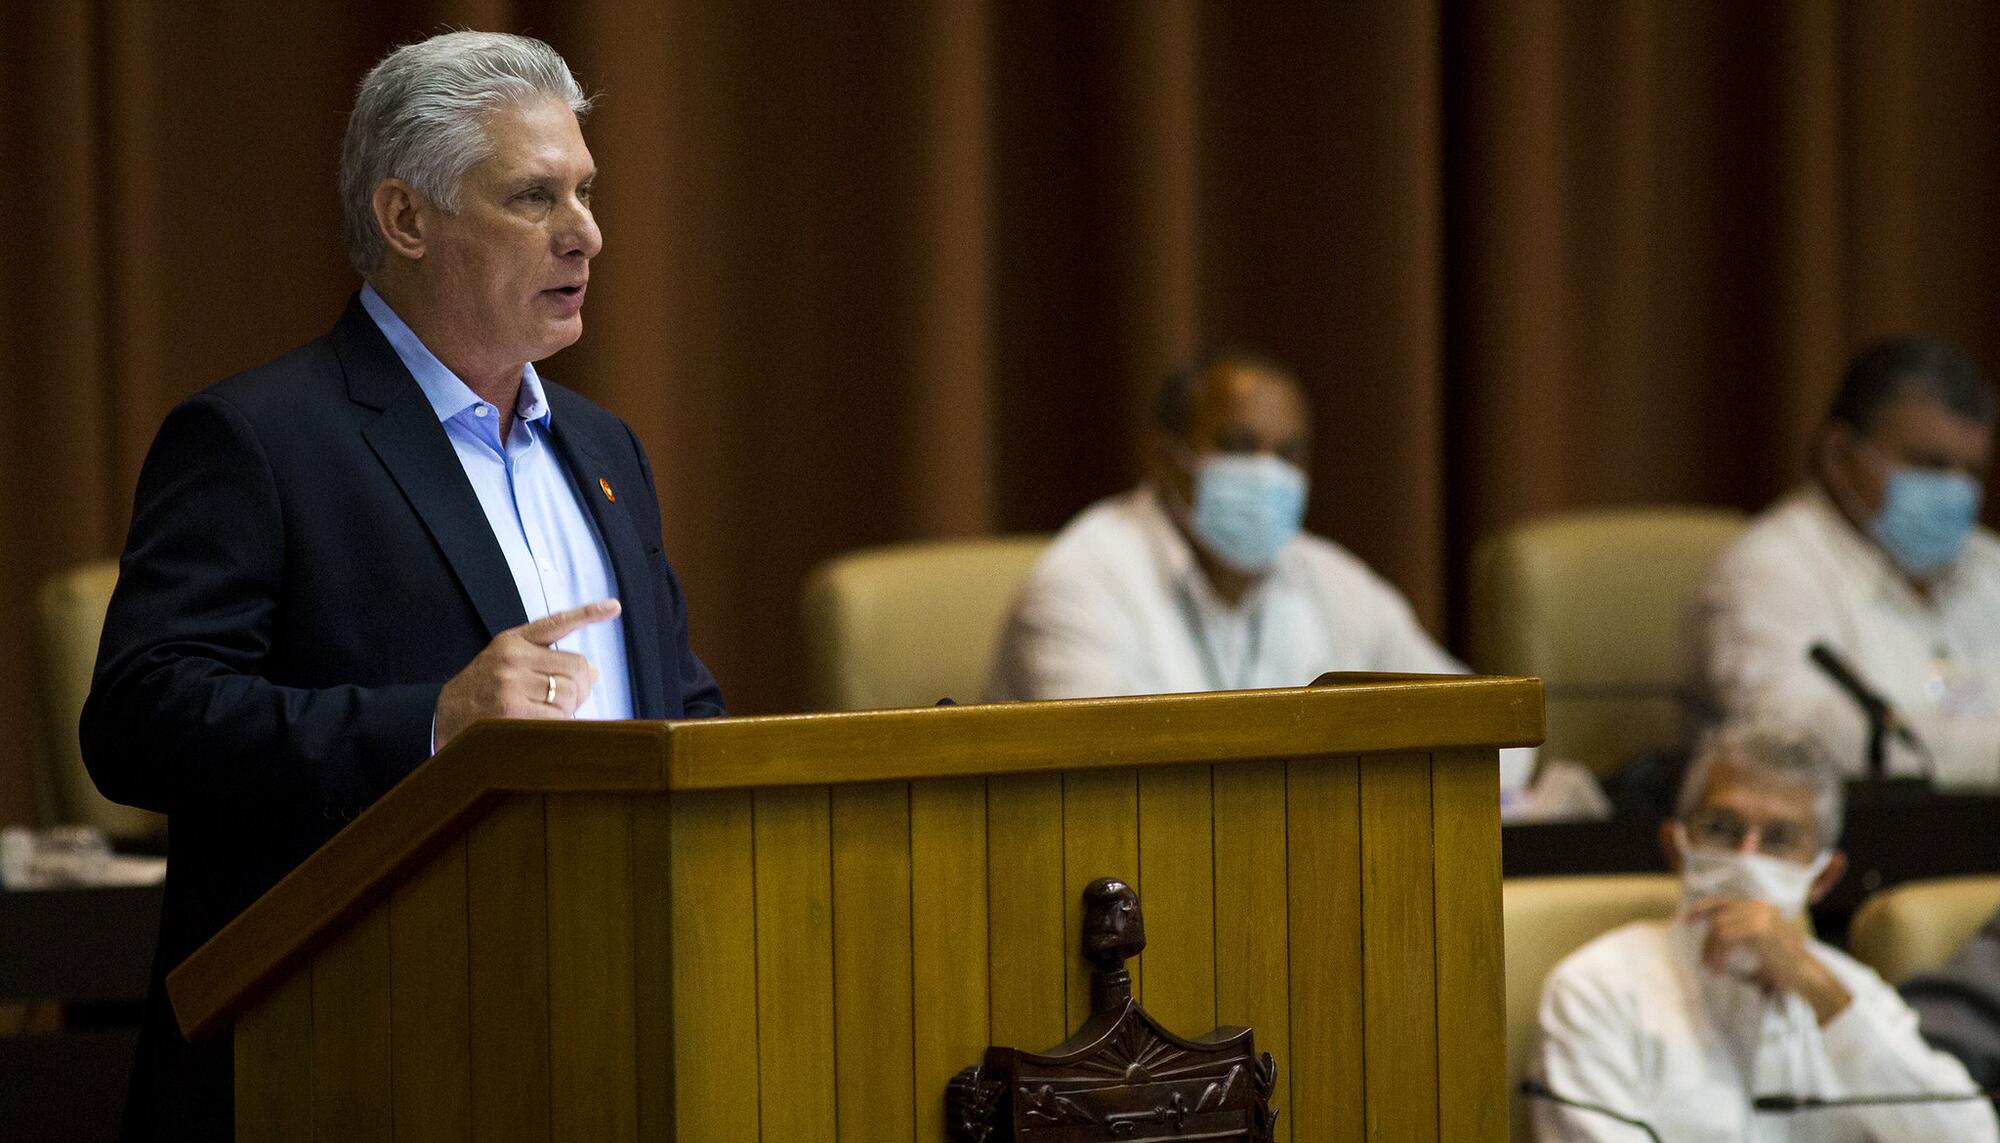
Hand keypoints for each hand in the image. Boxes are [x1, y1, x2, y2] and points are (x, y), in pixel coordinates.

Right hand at [434, 599, 621, 747]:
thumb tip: (593, 672)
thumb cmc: (483, 690)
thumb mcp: (507, 661)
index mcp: (513, 640)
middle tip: (569, 698)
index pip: (557, 623)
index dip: (589, 614)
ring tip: (548, 712)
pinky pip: (557, 718)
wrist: (443, 717)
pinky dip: (559, 724)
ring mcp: (511, 685)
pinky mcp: (512, 713)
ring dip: (568, 707)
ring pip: (570, 693)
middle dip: (580, 686)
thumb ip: (547, 660)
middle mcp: (513, 658)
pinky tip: (542, 724)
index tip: (615, 607)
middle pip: (576, 668)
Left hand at [1686, 896, 1851, 1022]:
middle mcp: (1761, 907)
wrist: (1811, 977)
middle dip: (1707, 941)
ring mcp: (1761, 917)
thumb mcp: (1762, 943)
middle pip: (1718, 918)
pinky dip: (1717, 955)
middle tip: (1706, 962)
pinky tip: (1719, 969)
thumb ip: (1741, 931)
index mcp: (1761, 907)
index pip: (1724, 901)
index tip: (1687, 919)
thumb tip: (1711, 930)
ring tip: (1712, 969)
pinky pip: (1725, 939)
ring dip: (1710, 951)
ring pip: (1719, 929)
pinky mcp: (1759, 931)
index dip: (1703, 908)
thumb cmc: (1786, 965)